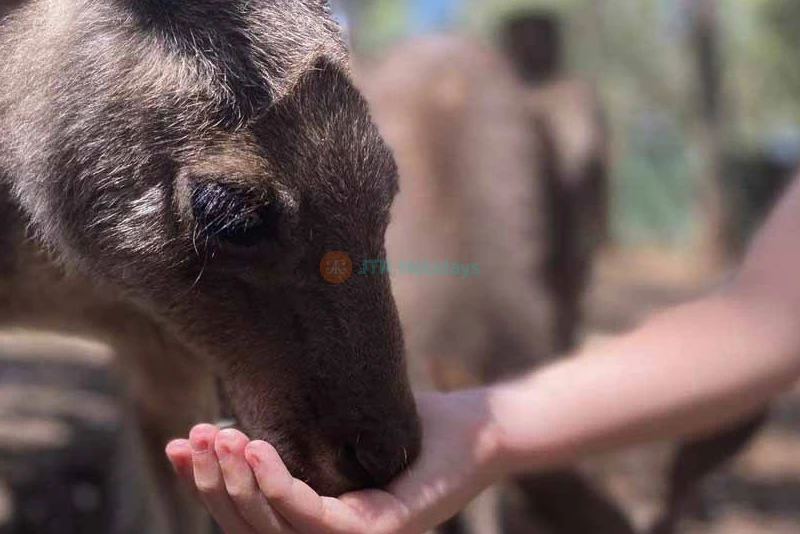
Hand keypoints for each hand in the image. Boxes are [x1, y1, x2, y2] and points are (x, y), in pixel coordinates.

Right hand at [166, 390, 505, 533]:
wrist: (474, 429)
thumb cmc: (408, 425)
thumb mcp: (332, 429)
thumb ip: (286, 440)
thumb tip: (225, 427)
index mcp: (314, 522)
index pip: (244, 517)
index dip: (202, 486)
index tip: (175, 444)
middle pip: (249, 530)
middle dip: (210, 485)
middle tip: (189, 437)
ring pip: (274, 529)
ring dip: (236, 485)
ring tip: (216, 439)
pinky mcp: (380, 532)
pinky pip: (315, 517)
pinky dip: (278, 485)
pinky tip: (253, 447)